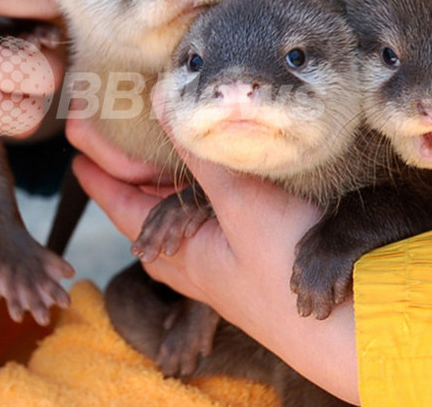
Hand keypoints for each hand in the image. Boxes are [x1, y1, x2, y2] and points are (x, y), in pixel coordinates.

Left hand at [69, 88, 359, 402]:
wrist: (354, 331)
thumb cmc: (288, 273)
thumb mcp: (241, 202)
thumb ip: (201, 152)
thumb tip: (159, 100)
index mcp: (179, 253)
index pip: (123, 205)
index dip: (100, 173)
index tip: (77, 147)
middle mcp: (197, 263)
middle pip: (148, 211)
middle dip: (129, 174)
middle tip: (113, 138)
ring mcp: (228, 266)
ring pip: (183, 221)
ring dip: (167, 185)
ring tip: (157, 156)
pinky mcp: (258, 263)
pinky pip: (216, 225)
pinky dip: (205, 197)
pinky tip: (214, 188)